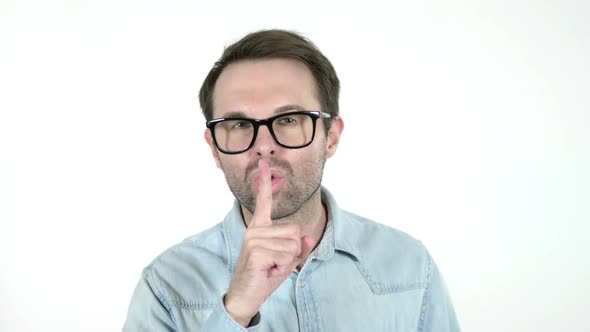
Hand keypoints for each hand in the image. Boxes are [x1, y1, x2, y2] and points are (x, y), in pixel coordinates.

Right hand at [224, 159, 315, 325]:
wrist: (246, 296)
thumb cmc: (264, 276)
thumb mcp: (286, 260)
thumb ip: (298, 247)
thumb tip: (307, 237)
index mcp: (259, 227)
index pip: (263, 201)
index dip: (265, 182)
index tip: (263, 163)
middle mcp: (254, 229)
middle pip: (294, 230)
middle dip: (292, 251)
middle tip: (274, 262)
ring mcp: (254, 239)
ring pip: (293, 244)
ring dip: (287, 260)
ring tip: (270, 267)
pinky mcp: (256, 250)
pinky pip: (287, 255)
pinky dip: (282, 267)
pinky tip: (267, 271)